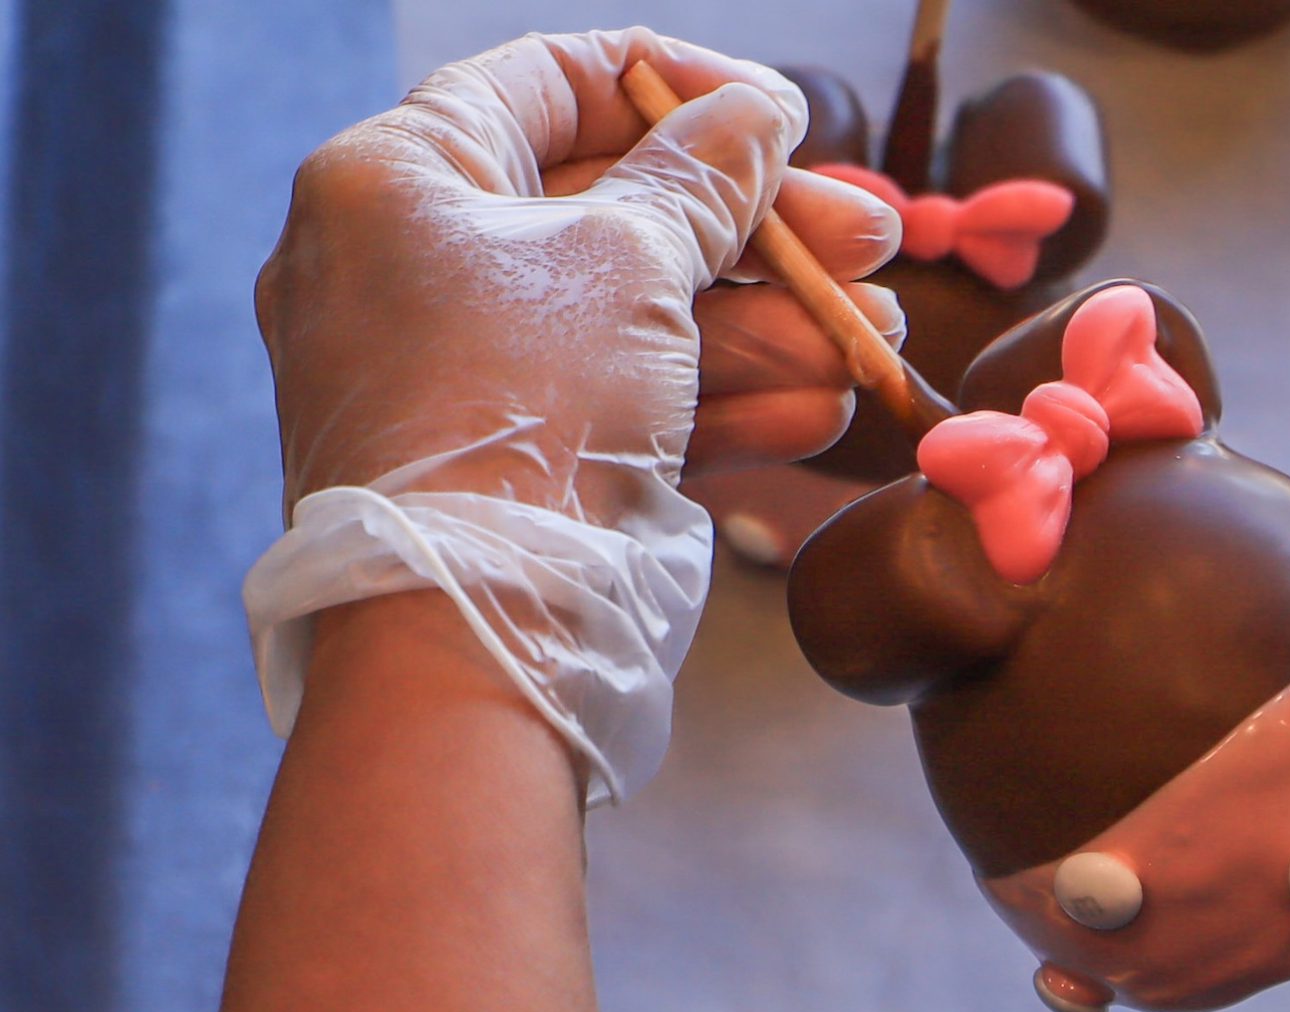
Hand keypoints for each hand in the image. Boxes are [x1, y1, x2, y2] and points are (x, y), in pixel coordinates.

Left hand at [245, 28, 903, 806]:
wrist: (470, 634)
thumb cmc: (526, 407)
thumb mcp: (630, 262)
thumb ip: (704, 178)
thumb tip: (757, 114)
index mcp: (399, 179)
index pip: (553, 83)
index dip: (682, 88)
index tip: (782, 118)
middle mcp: (411, 267)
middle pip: (614, 212)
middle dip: (759, 236)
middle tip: (869, 246)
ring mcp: (455, 373)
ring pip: (633, 321)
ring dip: (766, 329)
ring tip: (874, 343)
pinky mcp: (502, 463)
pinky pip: (616, 405)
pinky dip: (716, 405)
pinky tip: (819, 411)